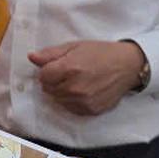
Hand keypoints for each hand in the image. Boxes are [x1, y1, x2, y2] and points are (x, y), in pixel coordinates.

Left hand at [29, 41, 145, 115]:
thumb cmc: (100, 53)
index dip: (48, 70)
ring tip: (77, 81)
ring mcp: (82, 101)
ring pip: (58, 100)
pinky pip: (70, 108)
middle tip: (68, 72)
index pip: (42, 76)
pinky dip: (72, 101)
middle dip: (54, 81)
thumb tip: (31, 57)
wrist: (127, 66)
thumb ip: (51, 53)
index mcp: (69, 68)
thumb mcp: (75, 46)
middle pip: (48, 89)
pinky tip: (83, 90)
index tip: (57, 66)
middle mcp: (74, 88)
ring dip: (62, 92)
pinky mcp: (90, 111)